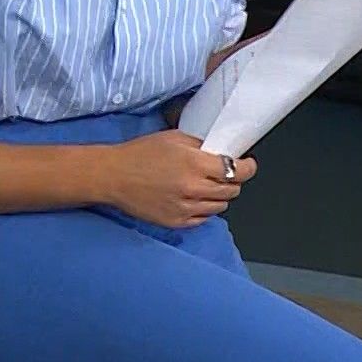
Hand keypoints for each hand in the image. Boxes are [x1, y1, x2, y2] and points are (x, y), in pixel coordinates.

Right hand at [88, 130, 254, 228]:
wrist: (114, 176)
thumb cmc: (139, 154)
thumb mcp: (174, 138)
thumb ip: (201, 146)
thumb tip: (221, 152)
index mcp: (195, 164)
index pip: (237, 171)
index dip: (248, 167)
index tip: (248, 164)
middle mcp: (194, 188)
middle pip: (233, 190)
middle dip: (233, 180)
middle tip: (225, 173)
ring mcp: (186, 208)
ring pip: (221, 206)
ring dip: (219, 195)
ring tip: (206, 185)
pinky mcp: (177, 222)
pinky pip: (204, 218)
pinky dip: (204, 208)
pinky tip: (193, 198)